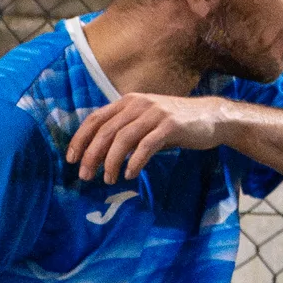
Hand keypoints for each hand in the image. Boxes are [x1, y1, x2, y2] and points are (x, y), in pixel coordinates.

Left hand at [65, 91, 222, 184]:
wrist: (210, 117)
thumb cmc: (175, 124)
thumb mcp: (145, 122)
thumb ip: (125, 131)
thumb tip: (99, 153)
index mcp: (128, 102)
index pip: (95, 119)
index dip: (80, 139)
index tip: (71, 159)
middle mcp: (138, 104)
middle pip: (106, 131)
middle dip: (92, 155)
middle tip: (86, 176)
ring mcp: (154, 114)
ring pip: (123, 138)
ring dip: (111, 161)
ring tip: (108, 179)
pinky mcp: (171, 125)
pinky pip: (146, 145)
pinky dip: (135, 162)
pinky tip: (130, 174)